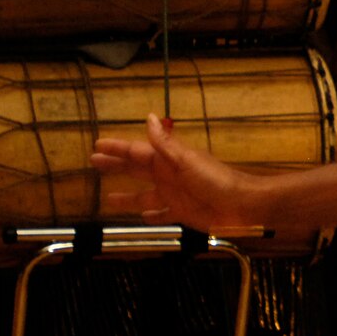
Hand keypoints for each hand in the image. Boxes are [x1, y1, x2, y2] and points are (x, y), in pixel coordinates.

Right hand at [90, 114, 254, 230]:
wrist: (242, 205)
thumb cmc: (216, 180)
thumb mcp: (186, 160)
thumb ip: (165, 143)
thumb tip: (148, 117)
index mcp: (168, 160)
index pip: (137, 151)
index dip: (118, 148)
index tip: (97, 144)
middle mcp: (168, 176)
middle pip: (136, 170)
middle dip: (116, 166)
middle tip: (94, 163)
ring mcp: (175, 195)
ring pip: (145, 196)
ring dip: (128, 196)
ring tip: (109, 199)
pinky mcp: (182, 213)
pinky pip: (162, 214)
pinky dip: (152, 215)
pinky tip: (142, 217)